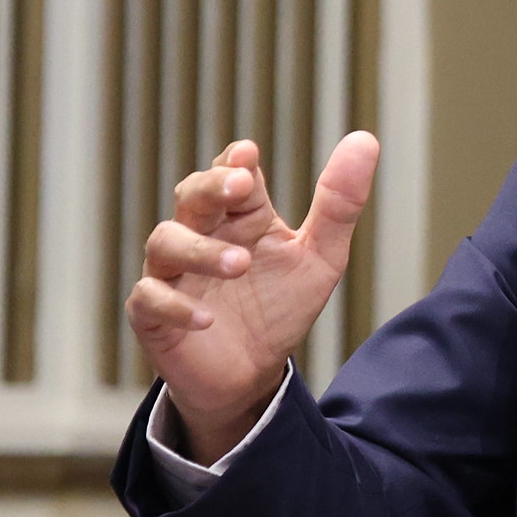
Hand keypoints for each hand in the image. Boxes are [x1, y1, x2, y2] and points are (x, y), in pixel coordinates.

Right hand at [125, 132, 379, 462]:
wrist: (252, 376)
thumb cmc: (281, 308)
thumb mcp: (320, 257)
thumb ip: (339, 205)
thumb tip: (366, 140)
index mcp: (240, 217)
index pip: (230, 175)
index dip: (234, 163)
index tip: (247, 155)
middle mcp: (201, 235)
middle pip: (191, 196)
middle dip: (210, 187)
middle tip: (239, 185)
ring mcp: (173, 273)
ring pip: (167, 242)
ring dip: (201, 249)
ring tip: (240, 263)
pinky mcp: (153, 314)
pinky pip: (150, 299)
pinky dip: (176, 305)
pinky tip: (207, 318)